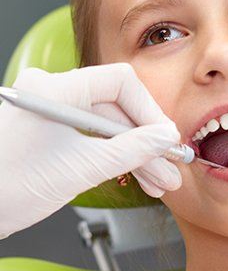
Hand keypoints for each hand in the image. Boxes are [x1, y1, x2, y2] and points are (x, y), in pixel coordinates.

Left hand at [0, 63, 182, 237]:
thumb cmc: (10, 188)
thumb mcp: (82, 169)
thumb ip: (130, 150)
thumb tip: (165, 139)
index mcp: (54, 89)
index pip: (120, 82)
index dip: (149, 111)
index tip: (166, 139)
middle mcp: (51, 92)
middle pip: (116, 107)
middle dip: (146, 141)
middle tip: (170, 166)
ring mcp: (51, 112)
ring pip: (107, 126)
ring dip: (134, 154)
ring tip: (160, 182)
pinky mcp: (50, 131)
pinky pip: (91, 136)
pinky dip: (114, 156)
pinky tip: (137, 176)